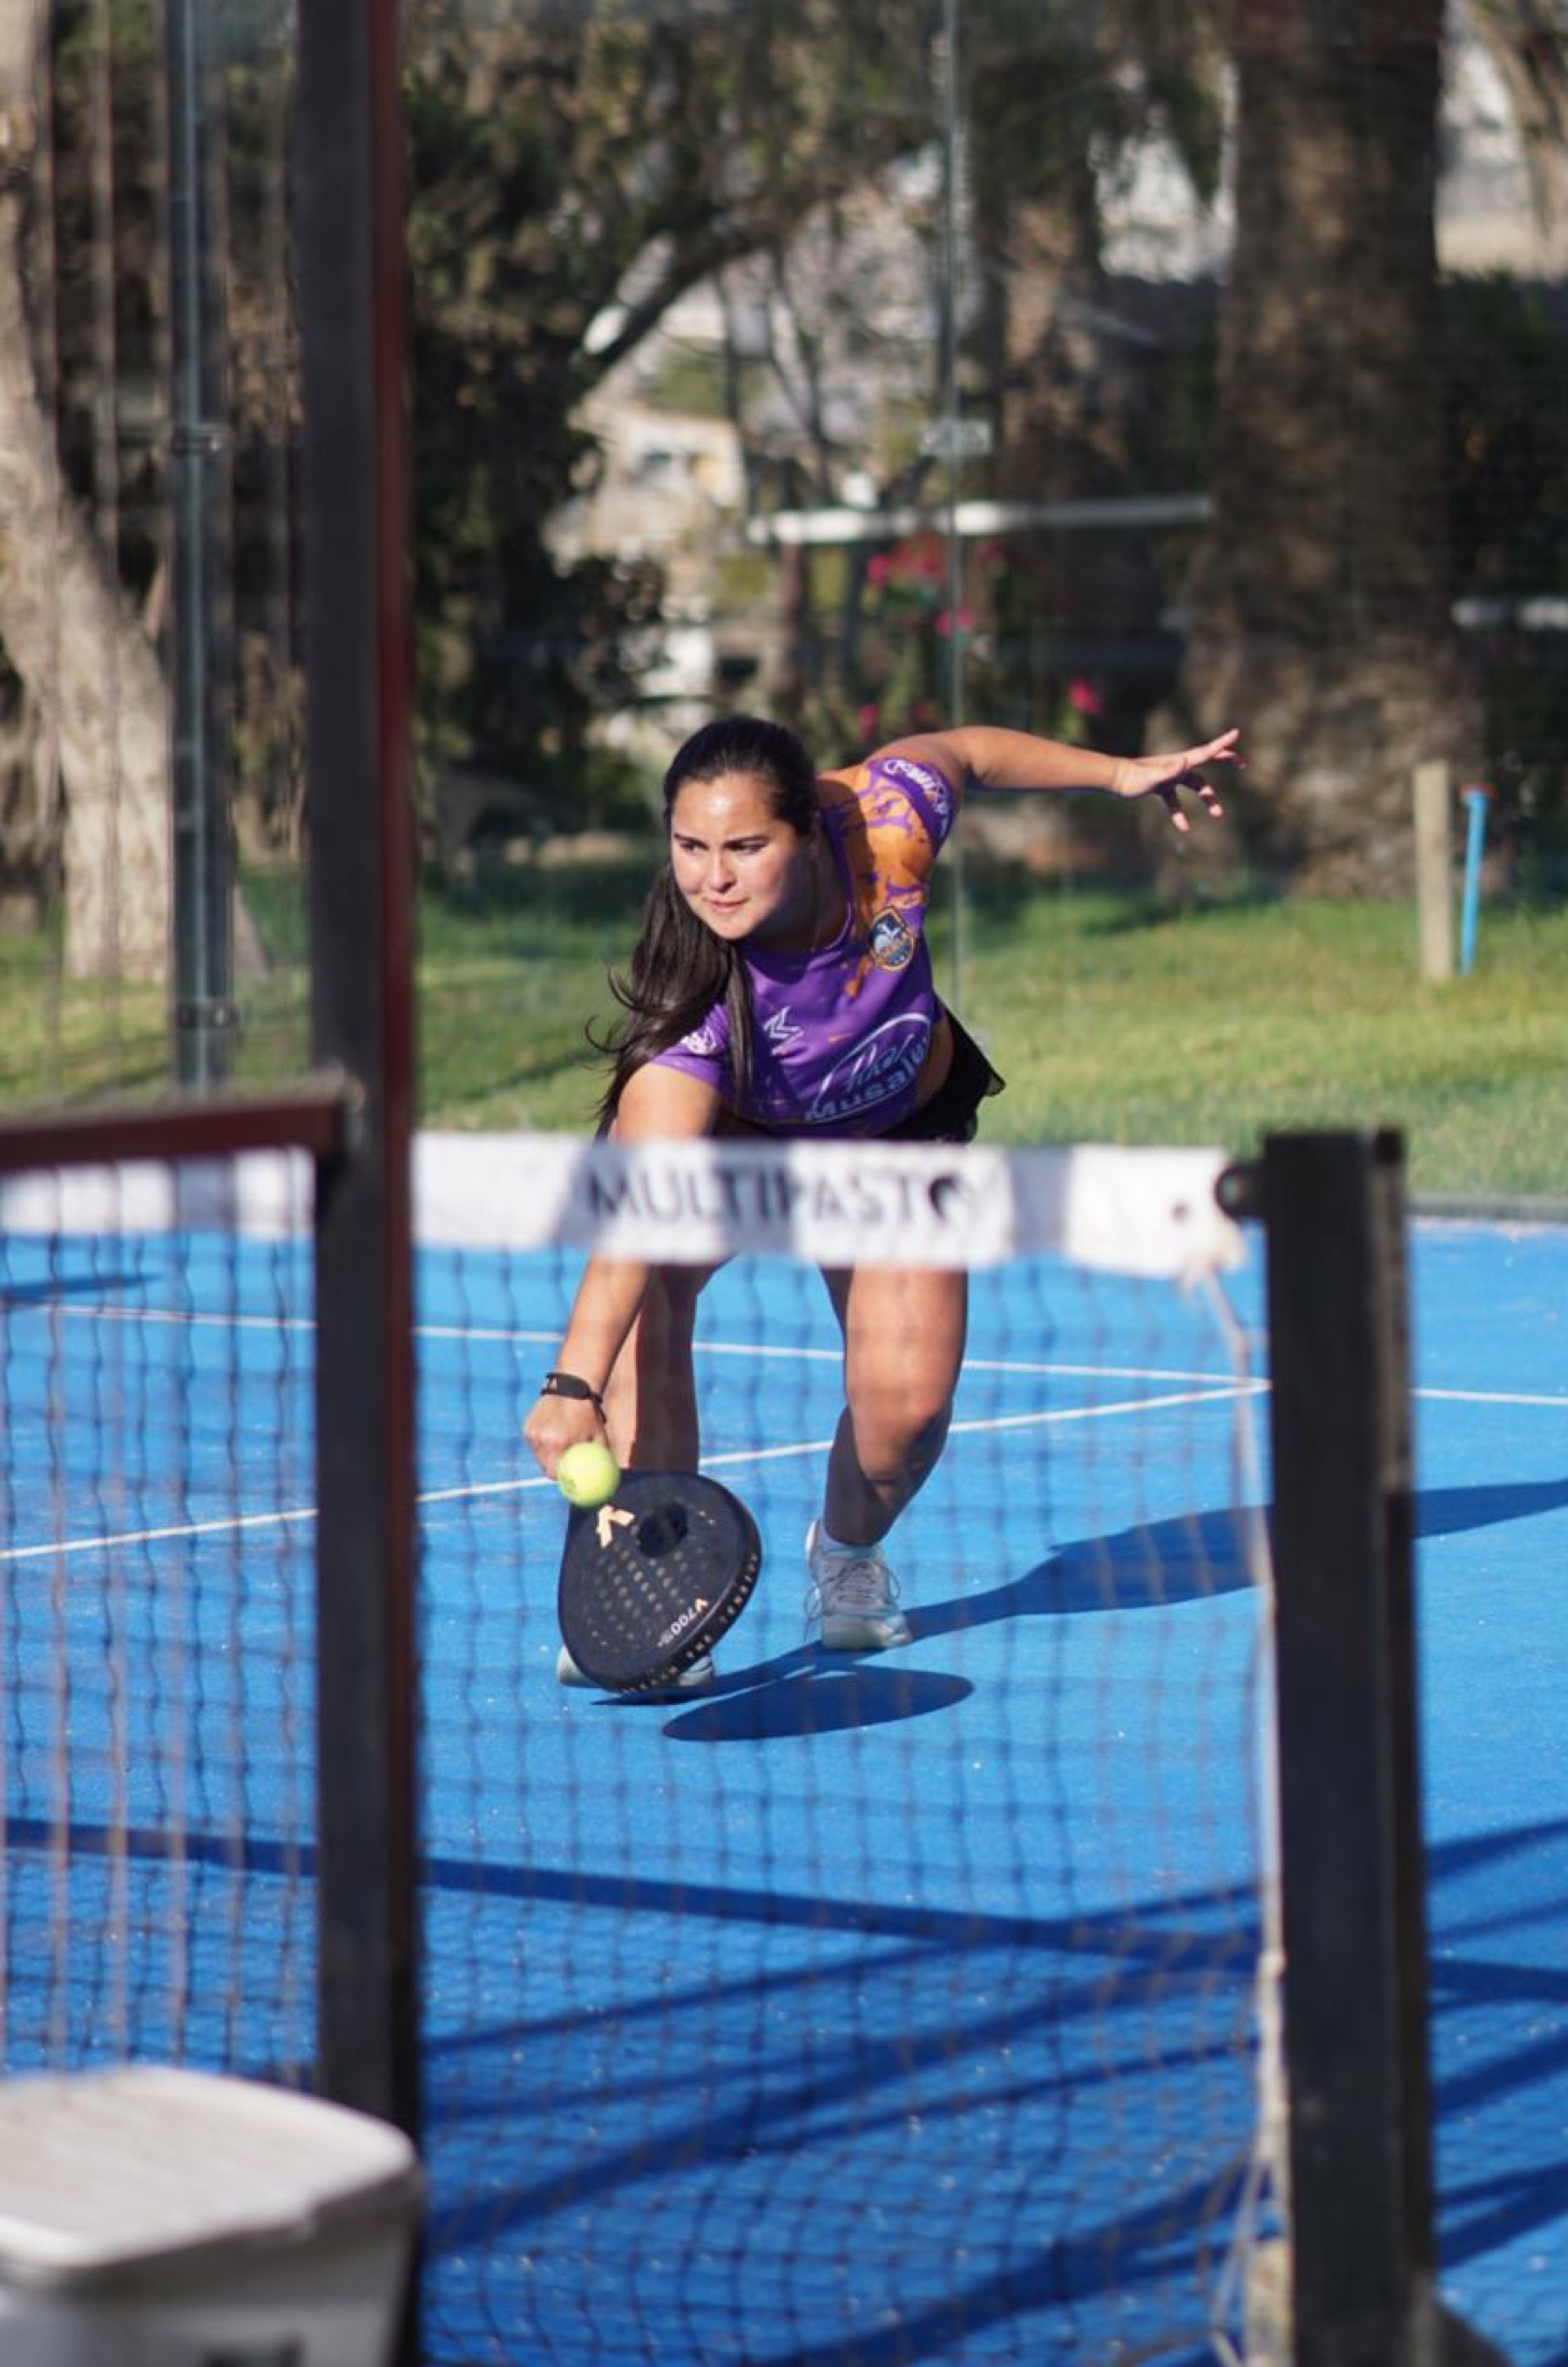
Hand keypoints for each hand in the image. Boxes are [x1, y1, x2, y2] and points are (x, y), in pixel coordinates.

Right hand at [524, 1391, 605, 1480]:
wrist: (570, 1389)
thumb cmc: (588, 1414)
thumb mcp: (600, 1436)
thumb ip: (601, 1456)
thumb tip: (608, 1475)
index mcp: (560, 1444)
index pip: (553, 1474)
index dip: (560, 1478)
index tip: (567, 1478)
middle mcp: (543, 1441)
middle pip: (544, 1467)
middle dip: (553, 1469)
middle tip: (562, 1467)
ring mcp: (533, 1434)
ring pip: (538, 1456)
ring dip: (546, 1456)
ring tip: (557, 1448)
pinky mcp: (527, 1428)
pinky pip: (534, 1444)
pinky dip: (541, 1444)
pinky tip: (551, 1435)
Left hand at [1107, 728, 1240, 831]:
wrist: (1113, 780)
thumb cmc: (1132, 777)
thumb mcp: (1152, 776)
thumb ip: (1169, 770)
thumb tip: (1185, 761)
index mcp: (1179, 761)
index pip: (1205, 751)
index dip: (1222, 743)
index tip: (1237, 733)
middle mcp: (1177, 765)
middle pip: (1207, 761)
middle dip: (1225, 761)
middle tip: (1243, 763)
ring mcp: (1169, 775)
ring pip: (1195, 785)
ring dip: (1208, 798)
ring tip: (1219, 814)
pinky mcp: (1160, 786)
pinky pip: (1175, 800)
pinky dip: (1180, 813)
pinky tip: (1183, 827)